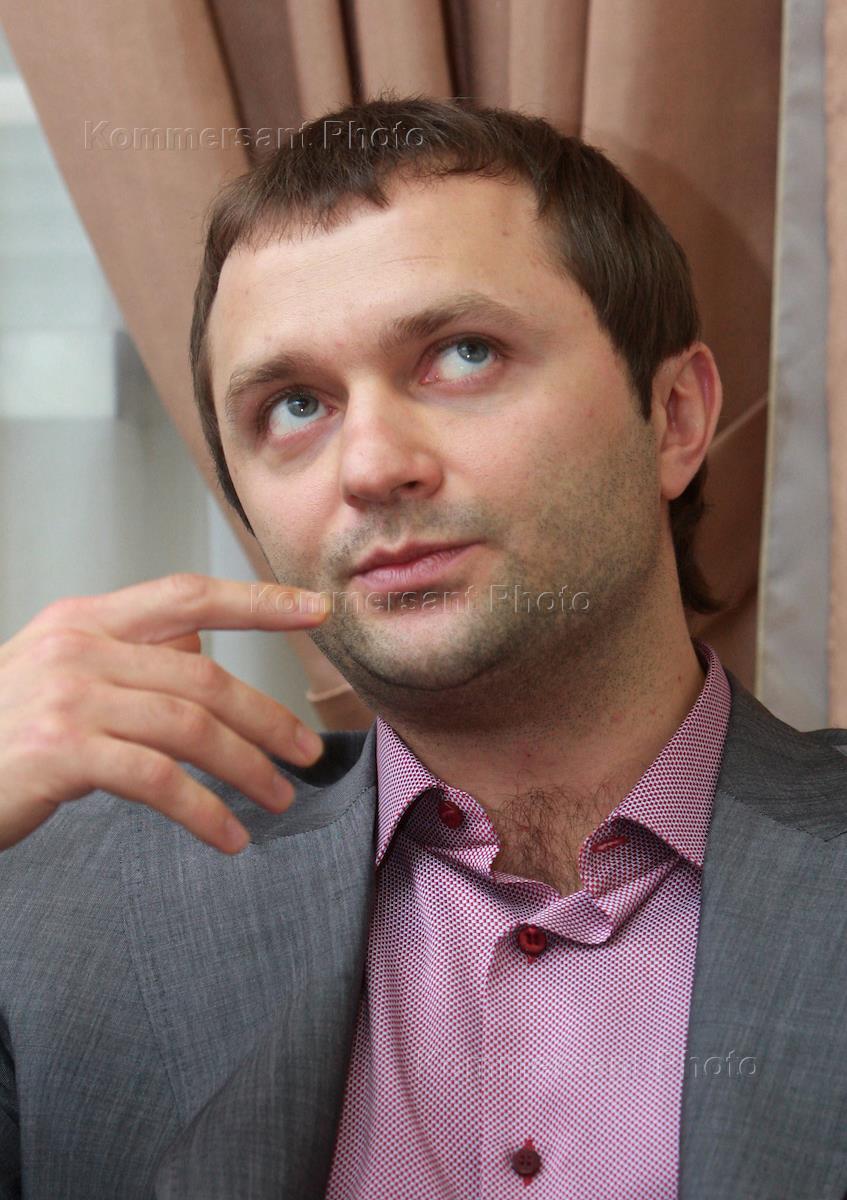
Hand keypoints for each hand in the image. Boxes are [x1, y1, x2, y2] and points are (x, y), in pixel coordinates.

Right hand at [0, 573, 331, 854]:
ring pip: (191, 727)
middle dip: (267, 716)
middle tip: (306, 752)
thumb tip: (198, 649)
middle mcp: (79, 646)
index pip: (188, 596)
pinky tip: (230, 836)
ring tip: (279, 798)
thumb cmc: (0, 733)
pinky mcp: (61, 751)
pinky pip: (159, 780)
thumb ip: (126, 655)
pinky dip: (205, 811)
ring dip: (248, 768)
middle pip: (203, 676)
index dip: (258, 601)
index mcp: (85, 619)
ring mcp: (67, 696)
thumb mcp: (58, 673)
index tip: (315, 610)